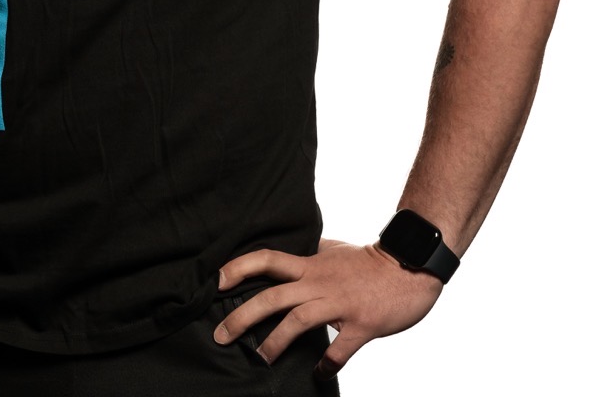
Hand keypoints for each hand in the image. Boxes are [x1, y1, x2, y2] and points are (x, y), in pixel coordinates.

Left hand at [214, 238, 442, 380]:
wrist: (409, 265)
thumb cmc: (370, 260)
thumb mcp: (334, 249)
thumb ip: (311, 254)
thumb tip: (295, 255)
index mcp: (311, 264)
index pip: (267, 260)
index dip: (239, 268)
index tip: (216, 282)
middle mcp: (319, 282)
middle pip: (272, 296)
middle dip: (242, 316)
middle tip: (221, 335)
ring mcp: (340, 303)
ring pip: (297, 321)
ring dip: (275, 342)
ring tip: (259, 358)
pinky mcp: (362, 324)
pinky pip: (339, 349)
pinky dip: (326, 364)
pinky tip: (318, 375)